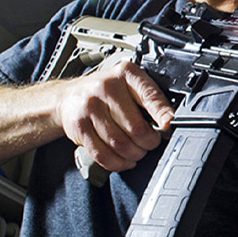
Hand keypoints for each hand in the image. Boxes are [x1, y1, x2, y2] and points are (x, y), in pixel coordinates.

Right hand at [54, 61, 174, 171]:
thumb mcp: (131, 86)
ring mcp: (90, 107)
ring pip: (120, 144)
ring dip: (134, 154)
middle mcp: (107, 87)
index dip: (163, 115)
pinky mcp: (79, 126)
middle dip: (149, 142)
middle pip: (136, 128)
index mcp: (126, 74)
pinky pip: (102, 153)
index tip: (168, 126)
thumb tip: (169, 123)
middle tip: (151, 143)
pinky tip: (124, 160)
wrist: (69, 96)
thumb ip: (150, 100)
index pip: (150, 96)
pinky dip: (118, 162)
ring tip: (138, 152)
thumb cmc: (107, 92)